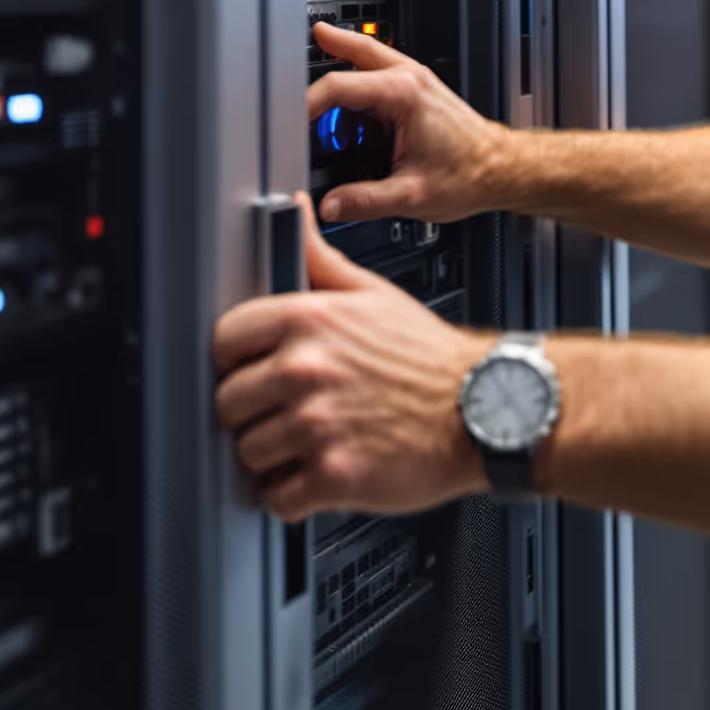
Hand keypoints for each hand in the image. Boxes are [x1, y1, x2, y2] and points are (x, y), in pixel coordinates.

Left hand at [213, 194, 489, 521]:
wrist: (486, 408)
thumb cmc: (428, 356)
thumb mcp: (373, 293)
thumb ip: (321, 258)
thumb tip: (295, 211)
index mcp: (308, 319)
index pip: (223, 341)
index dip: (237, 361)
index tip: (253, 371)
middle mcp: (305, 369)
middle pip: (228, 402)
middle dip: (252, 413)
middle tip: (282, 414)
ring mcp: (317, 424)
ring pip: (248, 452)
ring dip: (272, 457)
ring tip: (305, 445)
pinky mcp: (333, 475)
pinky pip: (278, 498)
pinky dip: (292, 497)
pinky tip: (314, 477)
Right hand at [306, 22, 519, 224]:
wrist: (503, 169)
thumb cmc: (471, 175)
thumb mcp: (410, 196)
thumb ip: (364, 201)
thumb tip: (329, 205)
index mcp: (403, 95)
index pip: (338, 87)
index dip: (306, 103)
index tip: (290, 121)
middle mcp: (410, 78)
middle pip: (355, 51)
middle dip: (324, 49)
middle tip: (293, 49)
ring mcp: (416, 80)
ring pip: (370, 52)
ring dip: (343, 47)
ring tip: (318, 39)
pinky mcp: (418, 89)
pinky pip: (381, 66)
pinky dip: (360, 64)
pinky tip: (348, 68)